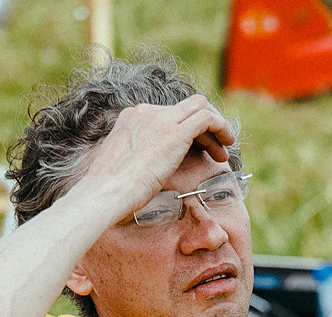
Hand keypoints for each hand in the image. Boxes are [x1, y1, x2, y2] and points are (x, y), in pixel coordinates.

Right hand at [73, 96, 235, 223]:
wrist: (105, 193)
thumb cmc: (110, 192)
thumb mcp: (123, 169)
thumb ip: (136, 160)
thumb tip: (146, 172)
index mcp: (131, 119)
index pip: (168, 115)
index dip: (186, 131)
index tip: (196, 150)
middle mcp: (145, 112)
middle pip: (185, 109)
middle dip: (204, 129)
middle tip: (215, 151)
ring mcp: (160, 119)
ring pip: (200, 108)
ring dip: (216, 129)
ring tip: (222, 153)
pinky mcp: (175, 132)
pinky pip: (207, 118)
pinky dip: (221, 128)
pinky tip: (226, 146)